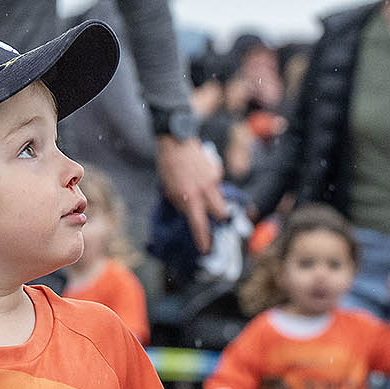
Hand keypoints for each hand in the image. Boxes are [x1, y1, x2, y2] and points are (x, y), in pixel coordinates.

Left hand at [155, 136, 228, 252]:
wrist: (175, 140)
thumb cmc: (168, 166)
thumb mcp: (169, 189)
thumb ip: (182, 203)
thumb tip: (191, 212)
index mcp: (190, 197)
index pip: (199, 224)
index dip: (203, 239)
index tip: (205, 249)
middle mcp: (205, 190)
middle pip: (221, 213)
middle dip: (218, 218)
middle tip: (211, 217)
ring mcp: (213, 179)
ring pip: (220, 198)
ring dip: (213, 200)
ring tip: (199, 190)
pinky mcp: (216, 169)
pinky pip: (216, 182)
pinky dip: (209, 183)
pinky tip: (199, 174)